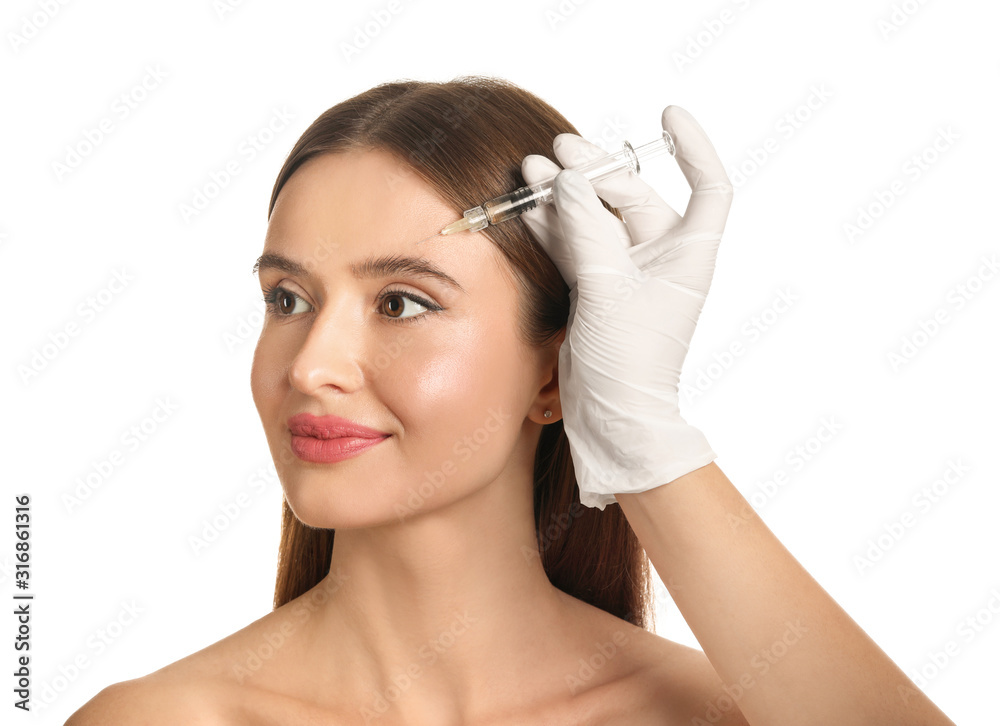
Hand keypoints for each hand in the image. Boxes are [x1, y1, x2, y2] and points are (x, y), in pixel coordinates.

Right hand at [520, 106, 732, 509]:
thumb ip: (587, 231)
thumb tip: (568, 180)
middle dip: (594, 172)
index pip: (707, 187)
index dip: (693, 148)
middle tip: (557, 153)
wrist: (613, 417)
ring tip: (531, 171)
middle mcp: (660, 258)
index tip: (668, 118)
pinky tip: (529, 207)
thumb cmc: (630, 363)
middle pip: (631, 196)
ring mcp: (625, 273)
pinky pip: (575, 244)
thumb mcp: (609, 290)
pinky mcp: (596, 289)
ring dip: (565, 196)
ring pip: (596, 218)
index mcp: (687, 255)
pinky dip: (553, 225)